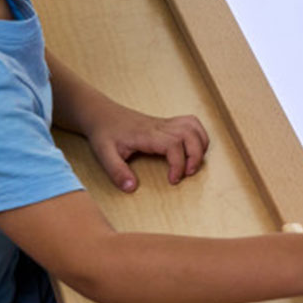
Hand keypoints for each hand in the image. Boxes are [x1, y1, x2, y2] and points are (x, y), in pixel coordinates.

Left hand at [84, 102, 208, 192]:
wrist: (102, 114)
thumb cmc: (104, 133)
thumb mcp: (104, 154)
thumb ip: (117, 172)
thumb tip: (131, 188)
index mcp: (147, 134)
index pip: (173, 144)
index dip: (178, 164)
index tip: (173, 180)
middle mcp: (160, 126)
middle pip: (190, 134)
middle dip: (196, 155)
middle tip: (188, 173)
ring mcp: (165, 123)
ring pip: (193, 127)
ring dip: (200, 145)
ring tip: (193, 162)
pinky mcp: (167, 123)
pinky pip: (191, 123)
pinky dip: (198, 134)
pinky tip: (193, 147)